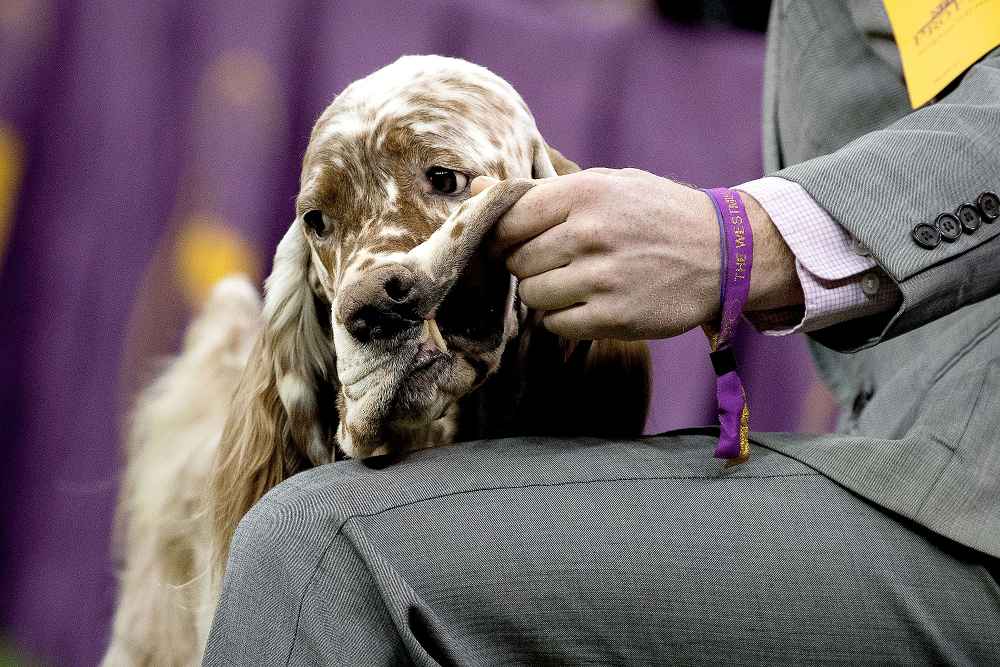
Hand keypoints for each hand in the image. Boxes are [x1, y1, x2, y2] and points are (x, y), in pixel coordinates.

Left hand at [473, 168, 801, 339]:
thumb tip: (475, 188)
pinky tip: (591, 303)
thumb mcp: (606, 185)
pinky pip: (557, 325)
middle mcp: (590, 234)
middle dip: (529, 266)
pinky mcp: (615, 318)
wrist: (725, 253)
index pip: (508, 221)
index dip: (504, 237)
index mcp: (584, 194)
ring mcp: (603, 279)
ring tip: (577, 282)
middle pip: (517, 262)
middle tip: (559, 262)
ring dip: (546, 294)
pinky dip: (565, 319)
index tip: (516, 243)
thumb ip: (541, 192)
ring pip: (533, 296)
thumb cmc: (655, 214)